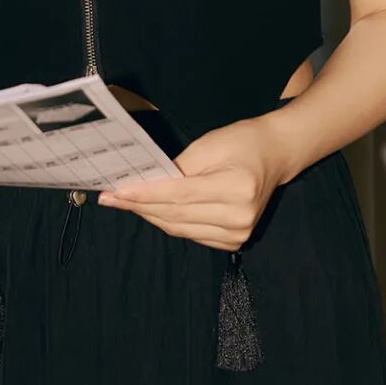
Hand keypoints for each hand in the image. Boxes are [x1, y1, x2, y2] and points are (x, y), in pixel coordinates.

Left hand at [96, 115, 284, 249]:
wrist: (275, 155)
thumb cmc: (241, 143)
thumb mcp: (208, 145)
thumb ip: (176, 169)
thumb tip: (141, 185)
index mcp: (236, 188)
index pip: (179, 196)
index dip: (144, 194)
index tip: (115, 192)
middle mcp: (239, 216)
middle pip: (176, 215)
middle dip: (140, 206)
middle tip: (111, 198)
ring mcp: (239, 233)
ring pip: (179, 228)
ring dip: (150, 215)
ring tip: (125, 203)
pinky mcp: (234, 241)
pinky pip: (190, 235)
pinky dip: (169, 222)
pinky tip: (152, 210)